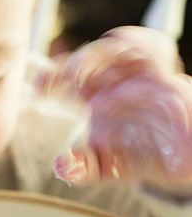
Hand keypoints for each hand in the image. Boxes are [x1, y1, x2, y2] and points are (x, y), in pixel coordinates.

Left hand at [37, 27, 191, 193]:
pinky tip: (115, 91)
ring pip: (125, 48)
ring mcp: (147, 80)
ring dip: (100, 56)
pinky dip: (135, 72)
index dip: (54, 74)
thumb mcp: (108, 167)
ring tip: (78, 75)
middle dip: (74, 61)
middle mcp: (121, 81)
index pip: (73, 74)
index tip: (39, 87)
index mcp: (100, 94)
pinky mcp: (171, 88)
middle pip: (95, 54)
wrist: (184, 163)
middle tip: (57, 78)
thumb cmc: (143, 156)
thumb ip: (82, 167)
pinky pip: (156, 66)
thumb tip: (60, 166)